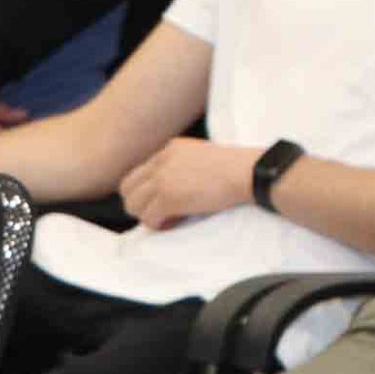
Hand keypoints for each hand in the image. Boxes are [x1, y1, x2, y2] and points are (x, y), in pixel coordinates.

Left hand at [120, 137, 255, 229]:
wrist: (247, 172)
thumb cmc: (235, 167)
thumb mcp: (201, 156)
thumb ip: (181, 165)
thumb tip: (171, 188)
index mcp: (170, 148)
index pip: (139, 173)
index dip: (147, 192)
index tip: (164, 201)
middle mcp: (161, 161)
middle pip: (127, 189)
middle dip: (140, 205)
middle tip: (162, 212)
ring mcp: (162, 179)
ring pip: (133, 205)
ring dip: (149, 216)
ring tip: (170, 218)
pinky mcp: (167, 198)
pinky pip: (149, 218)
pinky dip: (160, 225)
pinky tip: (177, 221)